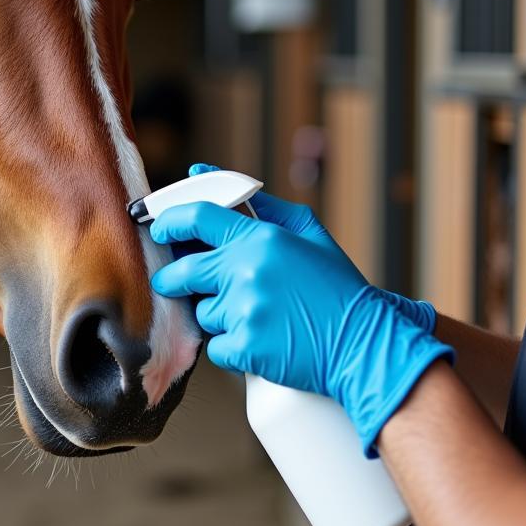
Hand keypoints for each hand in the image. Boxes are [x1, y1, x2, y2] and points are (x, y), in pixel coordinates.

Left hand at [149, 194, 452, 455]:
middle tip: (176, 282)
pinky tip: (260, 343)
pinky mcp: (245, 348)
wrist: (365, 344)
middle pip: (183, 271)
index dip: (170, 221)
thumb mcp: (308, 234)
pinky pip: (216, 348)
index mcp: (261, 239)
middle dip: (172, 279)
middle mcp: (247, 270)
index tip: (159, 229)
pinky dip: (231, 349)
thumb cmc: (337, 287)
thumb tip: (209, 176)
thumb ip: (262, 207)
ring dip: (217, 316)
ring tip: (255, 317)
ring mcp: (244, 310)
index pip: (197, 218)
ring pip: (202, 312)